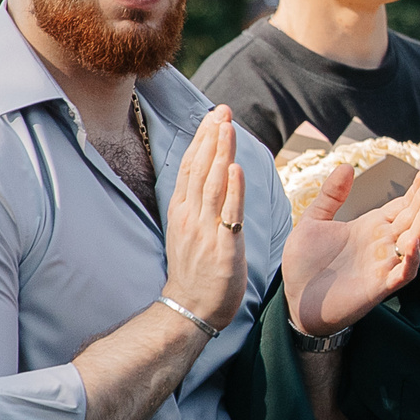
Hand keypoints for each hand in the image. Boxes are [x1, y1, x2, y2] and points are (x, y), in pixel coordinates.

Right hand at [162, 105, 248, 331]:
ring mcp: (204, 231)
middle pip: (200, 169)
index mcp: (183, 211)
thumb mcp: (190, 230)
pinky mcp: (222, 248)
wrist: (189, 310)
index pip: (191, 167)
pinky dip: (232, 190)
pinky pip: (228, 215)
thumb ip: (198, 204)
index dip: (202, 140)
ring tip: (227, 126)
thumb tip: (209, 178)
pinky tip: (236, 168)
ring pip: (213, 184)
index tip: (213, 115)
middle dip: (211, 137)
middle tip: (222, 109)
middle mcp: (191, 216)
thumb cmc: (195, 271)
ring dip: (220, 153)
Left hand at [282, 163, 419, 337]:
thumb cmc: (304, 265)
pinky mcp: (380, 287)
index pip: (402, 204)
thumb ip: (331, 196)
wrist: (294, 301)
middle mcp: (383, 244)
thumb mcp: (312, 222)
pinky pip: (403, 273)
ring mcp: (384, 264)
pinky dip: (411, 260)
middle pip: (413, 217)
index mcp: (371, 227)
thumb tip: (347, 166)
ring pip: (414, 241)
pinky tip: (413, 242)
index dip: (416, 188)